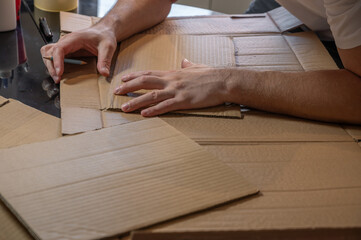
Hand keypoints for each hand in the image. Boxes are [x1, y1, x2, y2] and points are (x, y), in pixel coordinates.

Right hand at [40, 25, 116, 82]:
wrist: (104, 32)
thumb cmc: (104, 36)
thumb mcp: (108, 48)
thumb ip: (105, 61)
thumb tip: (104, 73)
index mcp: (75, 39)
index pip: (59, 48)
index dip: (57, 61)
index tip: (59, 73)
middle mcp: (66, 41)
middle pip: (49, 52)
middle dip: (51, 66)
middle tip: (58, 79)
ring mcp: (65, 45)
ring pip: (48, 53)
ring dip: (49, 65)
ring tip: (56, 77)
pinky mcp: (67, 50)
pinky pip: (54, 55)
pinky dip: (53, 64)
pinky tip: (59, 72)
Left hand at [114, 59, 231, 116]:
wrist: (223, 81)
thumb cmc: (210, 75)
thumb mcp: (197, 67)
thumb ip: (188, 65)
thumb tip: (185, 61)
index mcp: (173, 73)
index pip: (149, 73)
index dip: (134, 76)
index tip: (122, 79)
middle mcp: (171, 81)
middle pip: (145, 82)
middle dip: (128, 87)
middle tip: (116, 92)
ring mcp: (176, 91)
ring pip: (151, 96)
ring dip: (136, 101)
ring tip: (124, 107)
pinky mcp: (184, 101)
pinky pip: (165, 106)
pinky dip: (153, 110)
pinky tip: (144, 114)